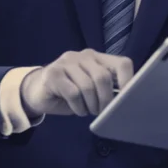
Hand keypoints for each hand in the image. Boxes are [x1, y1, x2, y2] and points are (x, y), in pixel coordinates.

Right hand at [19, 49, 133, 116]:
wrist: (38, 92)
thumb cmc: (71, 92)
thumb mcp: (93, 89)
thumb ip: (107, 88)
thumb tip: (125, 102)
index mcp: (98, 57)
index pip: (122, 63)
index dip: (128, 82)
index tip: (128, 100)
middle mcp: (84, 55)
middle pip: (103, 77)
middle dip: (105, 100)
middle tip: (102, 112)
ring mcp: (67, 62)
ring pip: (88, 86)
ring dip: (91, 105)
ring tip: (88, 110)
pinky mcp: (53, 73)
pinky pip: (73, 93)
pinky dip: (78, 106)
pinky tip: (77, 109)